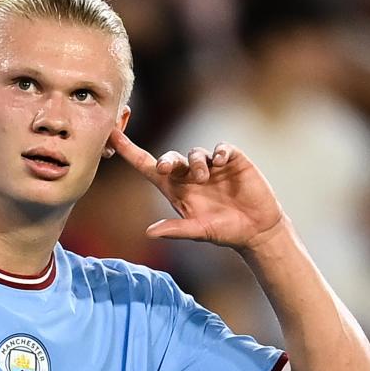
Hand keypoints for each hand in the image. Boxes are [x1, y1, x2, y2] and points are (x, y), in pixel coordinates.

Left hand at [108, 129, 285, 250]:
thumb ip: (176, 230)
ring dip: (196, 162)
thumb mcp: (199, 231)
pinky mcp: (233, 161)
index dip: (129, 151)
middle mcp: (189, 175)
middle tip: (165, 167)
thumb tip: (149, 233)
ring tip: (204, 176)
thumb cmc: (224, 231)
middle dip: (166, 159)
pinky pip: (221, 149)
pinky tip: (220, 161)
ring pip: (195, 153)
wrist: (257, 229)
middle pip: (170, 157)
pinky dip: (219, 152)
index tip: (112, 137)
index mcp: (175, 189)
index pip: (147, 166)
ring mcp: (211, 166)